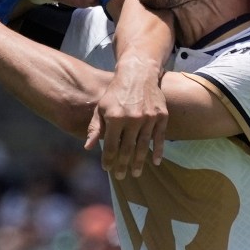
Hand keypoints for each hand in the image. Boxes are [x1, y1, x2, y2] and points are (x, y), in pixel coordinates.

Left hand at [86, 55, 168, 178]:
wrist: (138, 74)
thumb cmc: (116, 92)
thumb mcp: (101, 107)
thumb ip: (95, 127)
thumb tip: (88, 148)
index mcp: (115, 117)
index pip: (110, 146)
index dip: (108, 159)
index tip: (107, 169)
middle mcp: (132, 118)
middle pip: (127, 149)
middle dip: (123, 165)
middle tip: (120, 176)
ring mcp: (148, 117)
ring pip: (143, 146)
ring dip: (139, 162)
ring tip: (135, 173)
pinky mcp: (161, 116)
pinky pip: (160, 138)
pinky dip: (158, 151)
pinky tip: (156, 162)